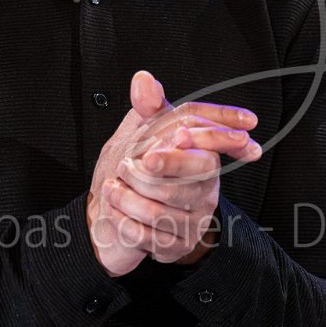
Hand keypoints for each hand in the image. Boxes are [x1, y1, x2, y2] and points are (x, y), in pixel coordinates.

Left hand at [87, 70, 260, 275]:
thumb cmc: (135, 171)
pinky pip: (146, 236)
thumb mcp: (141, 133)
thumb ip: (147, 107)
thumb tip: (143, 79)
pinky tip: (114, 212)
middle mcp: (204, 189)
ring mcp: (192, 221)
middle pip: (189, 178)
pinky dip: (121, 221)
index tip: (181, 136)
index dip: (203, 138)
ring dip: (126, 198)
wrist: (113, 215)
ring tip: (113, 188)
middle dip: (151, 171)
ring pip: (161, 209)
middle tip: (125, 165)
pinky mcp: (174, 247)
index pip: (213, 142)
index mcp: (203, 157)